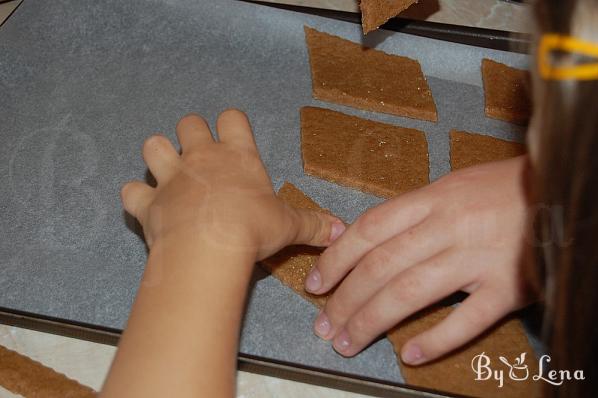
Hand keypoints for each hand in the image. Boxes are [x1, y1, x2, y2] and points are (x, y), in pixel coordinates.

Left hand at [121, 109, 343, 258]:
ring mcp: (170, 178)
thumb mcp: (289, 226)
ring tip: (167, 172)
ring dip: (157, 155)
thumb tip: (342, 229)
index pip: (232, 118)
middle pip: (189, 123)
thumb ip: (314, 224)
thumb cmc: (253, 230)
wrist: (209, 249)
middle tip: (201, 156)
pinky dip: (135, 197)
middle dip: (191, 133)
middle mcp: (201, 158)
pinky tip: (143, 205)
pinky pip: (130, 191)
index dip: (231, 123)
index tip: (233, 136)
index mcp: (237, 156)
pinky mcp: (148, 203)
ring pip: (152, 146)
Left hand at [305, 156, 534, 364]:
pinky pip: (467, 320)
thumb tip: (368, 238)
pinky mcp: (507, 288)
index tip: (315, 283)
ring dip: (372, 321)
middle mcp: (449, 228)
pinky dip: (436, 341)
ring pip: (411, 293)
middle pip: (382, 266)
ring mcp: (478, 259)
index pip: (370, 230)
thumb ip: (413, 212)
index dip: (336, 258)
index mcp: (433, 200)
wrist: (562, 190)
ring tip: (347, 342)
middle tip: (324, 325)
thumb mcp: (453, 186)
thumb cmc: (503, 188)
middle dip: (346, 299)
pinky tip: (410, 356)